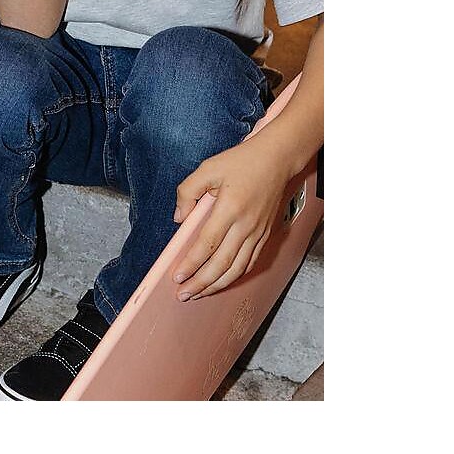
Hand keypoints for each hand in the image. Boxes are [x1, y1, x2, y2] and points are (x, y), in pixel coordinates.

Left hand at [171, 137, 292, 298]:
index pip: (206, 244)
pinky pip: (250, 262)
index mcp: (229, 209)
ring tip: (199, 293)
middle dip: (200, 283)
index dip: (191, 264)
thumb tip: (179, 219)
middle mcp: (245, 225)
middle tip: (183, 294)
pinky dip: (235, 276)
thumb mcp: (207, 168)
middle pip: (221, 264)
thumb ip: (188, 192)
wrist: (276, 159)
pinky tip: (222, 281)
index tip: (177, 276)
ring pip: (237, 269)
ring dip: (217, 285)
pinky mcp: (265, 235)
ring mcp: (257, 232)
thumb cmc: (241, 161)